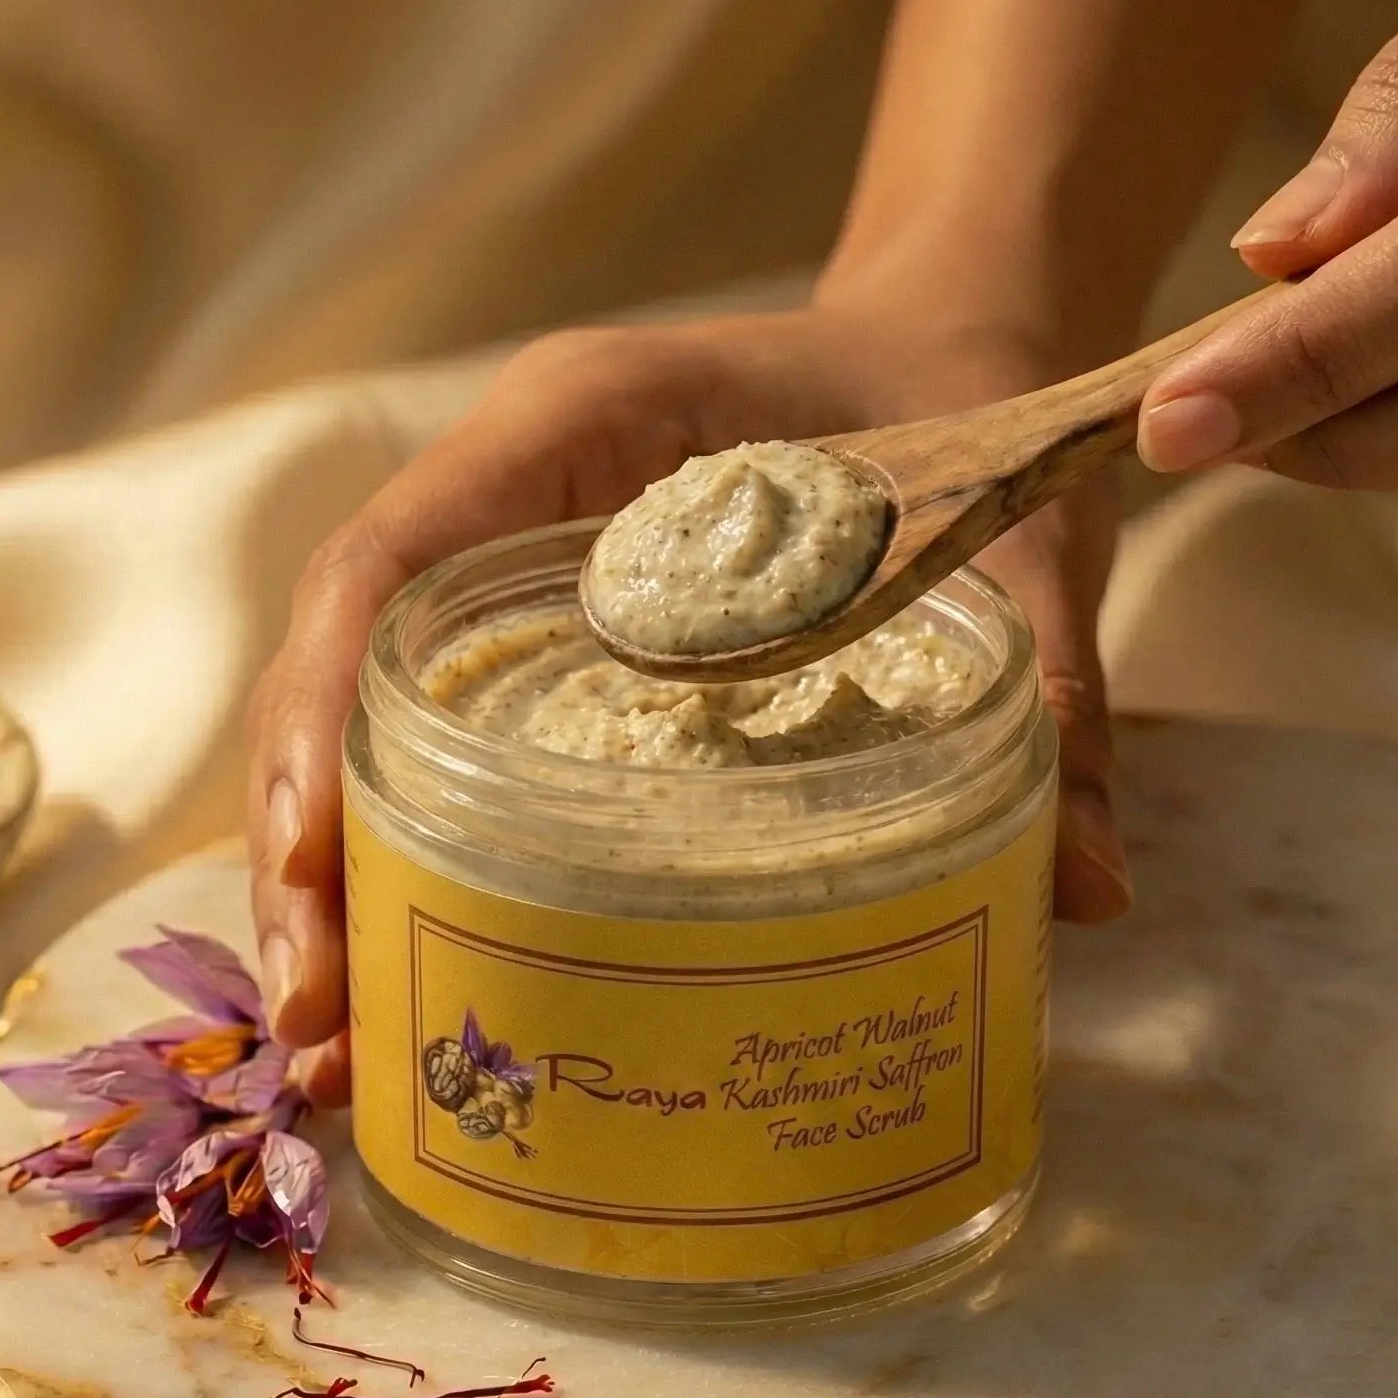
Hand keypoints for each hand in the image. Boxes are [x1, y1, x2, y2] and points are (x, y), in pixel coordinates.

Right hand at [250, 304, 1128, 1105]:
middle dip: (309, 852)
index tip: (315, 869)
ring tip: (335, 1053)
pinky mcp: (545, 641)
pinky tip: (417, 978)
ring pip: (366, 723)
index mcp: (581, 423)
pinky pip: (437, 746)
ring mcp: (515, 574)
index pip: (388, 565)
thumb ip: (1053, 698)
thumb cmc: (976, 407)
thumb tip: (1088, 898)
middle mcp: (512, 497)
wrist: (963, 344)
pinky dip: (408, 862)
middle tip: (316, 1034)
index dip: (322, 720)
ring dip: (338, 881)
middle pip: (341, 672)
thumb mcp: (1018, 547)